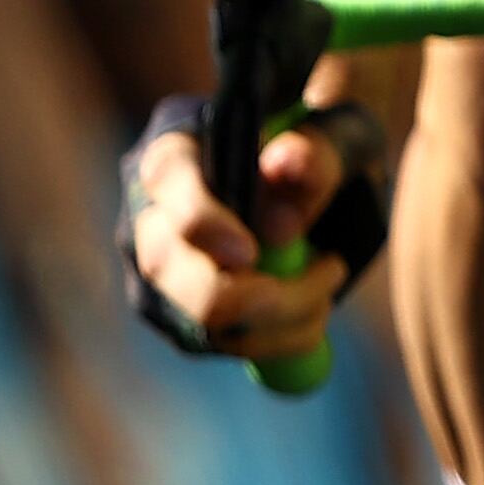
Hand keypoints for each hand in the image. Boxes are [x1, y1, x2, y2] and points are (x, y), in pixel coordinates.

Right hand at [120, 106, 358, 367]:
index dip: (200, 222)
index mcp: (176, 153)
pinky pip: (217, 342)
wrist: (315, 196)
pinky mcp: (177, 314)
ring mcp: (155, 270)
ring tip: (331, 284)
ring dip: (278, 319)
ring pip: (193, 317)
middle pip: (165, 265)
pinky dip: (275, 339)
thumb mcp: (335, 142)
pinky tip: (314, 313)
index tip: (249, 254)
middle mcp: (148, 214)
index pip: (166, 179)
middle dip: (252, 289)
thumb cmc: (317, 159)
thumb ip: (315, 154)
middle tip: (331, 270)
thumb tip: (281, 166)